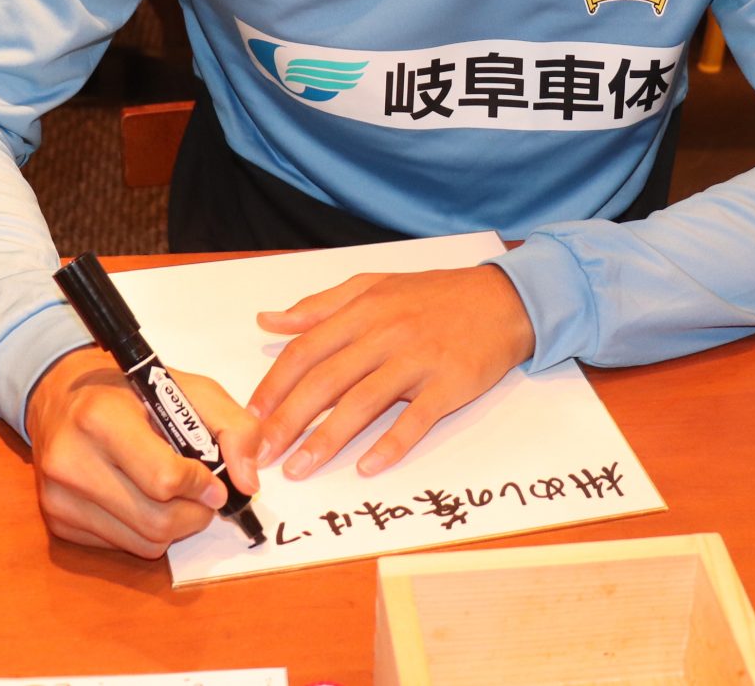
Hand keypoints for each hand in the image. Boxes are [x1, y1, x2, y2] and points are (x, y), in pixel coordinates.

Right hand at [24, 346, 260, 558]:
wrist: (61, 395)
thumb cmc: (131, 391)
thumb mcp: (189, 388)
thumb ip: (234, 427)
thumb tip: (247, 484)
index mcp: (100, 418)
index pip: (164, 478)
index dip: (201, 486)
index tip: (215, 483)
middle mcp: (71, 461)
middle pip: (156, 521)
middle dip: (195, 514)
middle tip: (204, 497)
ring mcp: (59, 497)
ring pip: (143, 543)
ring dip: (174, 527)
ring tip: (174, 496)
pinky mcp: (57, 522)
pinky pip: (122, 547)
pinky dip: (145, 532)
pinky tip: (142, 499)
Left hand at [248, 265, 535, 480]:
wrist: (503, 300)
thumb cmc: (435, 295)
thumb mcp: (375, 286)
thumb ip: (320, 305)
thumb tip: (269, 320)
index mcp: (363, 311)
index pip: (307, 349)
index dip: (275, 385)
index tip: (252, 416)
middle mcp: (386, 334)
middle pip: (326, 380)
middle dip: (288, 420)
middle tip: (261, 454)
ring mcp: (418, 360)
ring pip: (363, 402)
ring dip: (327, 439)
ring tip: (299, 468)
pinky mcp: (449, 384)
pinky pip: (416, 419)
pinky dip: (391, 444)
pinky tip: (367, 466)